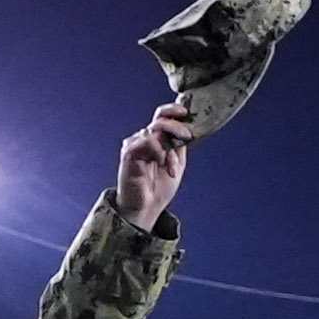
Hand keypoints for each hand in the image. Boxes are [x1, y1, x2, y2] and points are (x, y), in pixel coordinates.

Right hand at [110, 101, 194, 233]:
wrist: (146, 207)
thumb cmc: (159, 187)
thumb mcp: (177, 163)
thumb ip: (180, 146)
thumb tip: (190, 128)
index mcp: (155, 139)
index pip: (161, 116)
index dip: (172, 110)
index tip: (185, 112)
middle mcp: (144, 139)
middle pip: (159, 120)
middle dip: (176, 126)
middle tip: (187, 136)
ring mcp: (135, 144)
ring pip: (155, 131)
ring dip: (169, 148)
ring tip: (171, 166)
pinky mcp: (129, 153)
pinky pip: (147, 142)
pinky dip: (159, 151)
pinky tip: (162, 164)